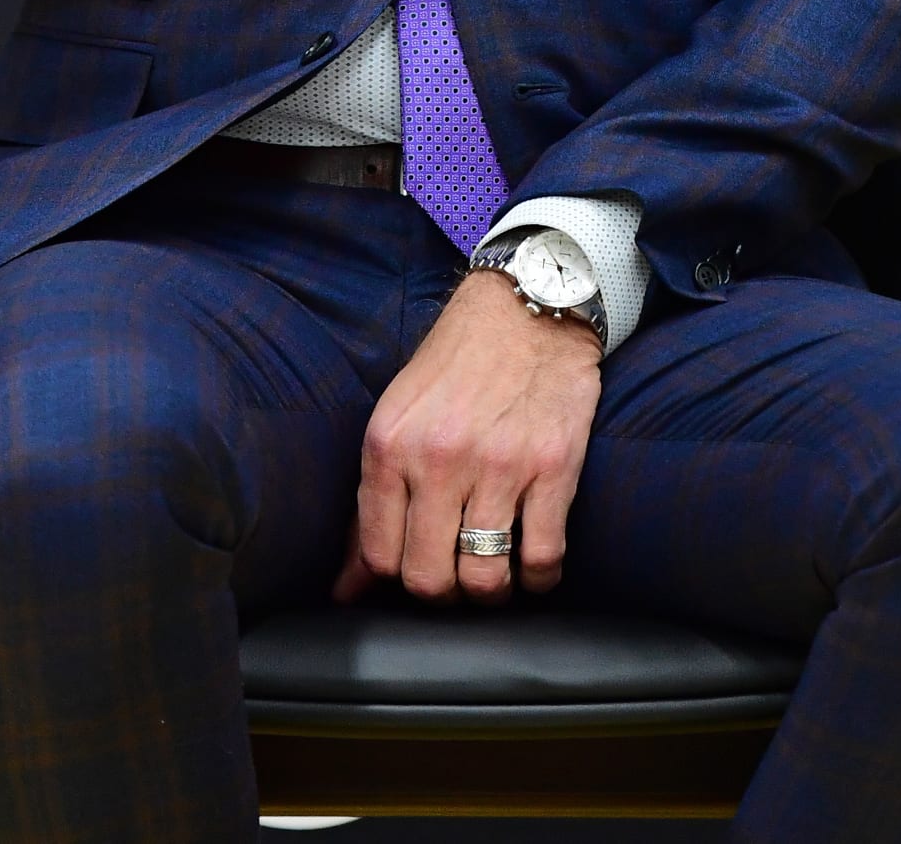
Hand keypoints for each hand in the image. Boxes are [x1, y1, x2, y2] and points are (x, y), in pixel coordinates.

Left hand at [333, 269, 600, 605]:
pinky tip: (534, 563)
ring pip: (485, 580)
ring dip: (490, 593)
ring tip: (494, 572)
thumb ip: (373, 500)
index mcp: (391, 443)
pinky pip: (544, 558)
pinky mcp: (552, 466)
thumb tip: (348, 587)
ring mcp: (499, 464)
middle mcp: (439, 457)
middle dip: (442, 595)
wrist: (528, 304)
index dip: (395, 579)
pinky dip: (540, 577)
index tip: (414, 570)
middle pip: (428, 579)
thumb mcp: (398, 415)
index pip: (378, 555)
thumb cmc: (458, 362)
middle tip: (455, 577)